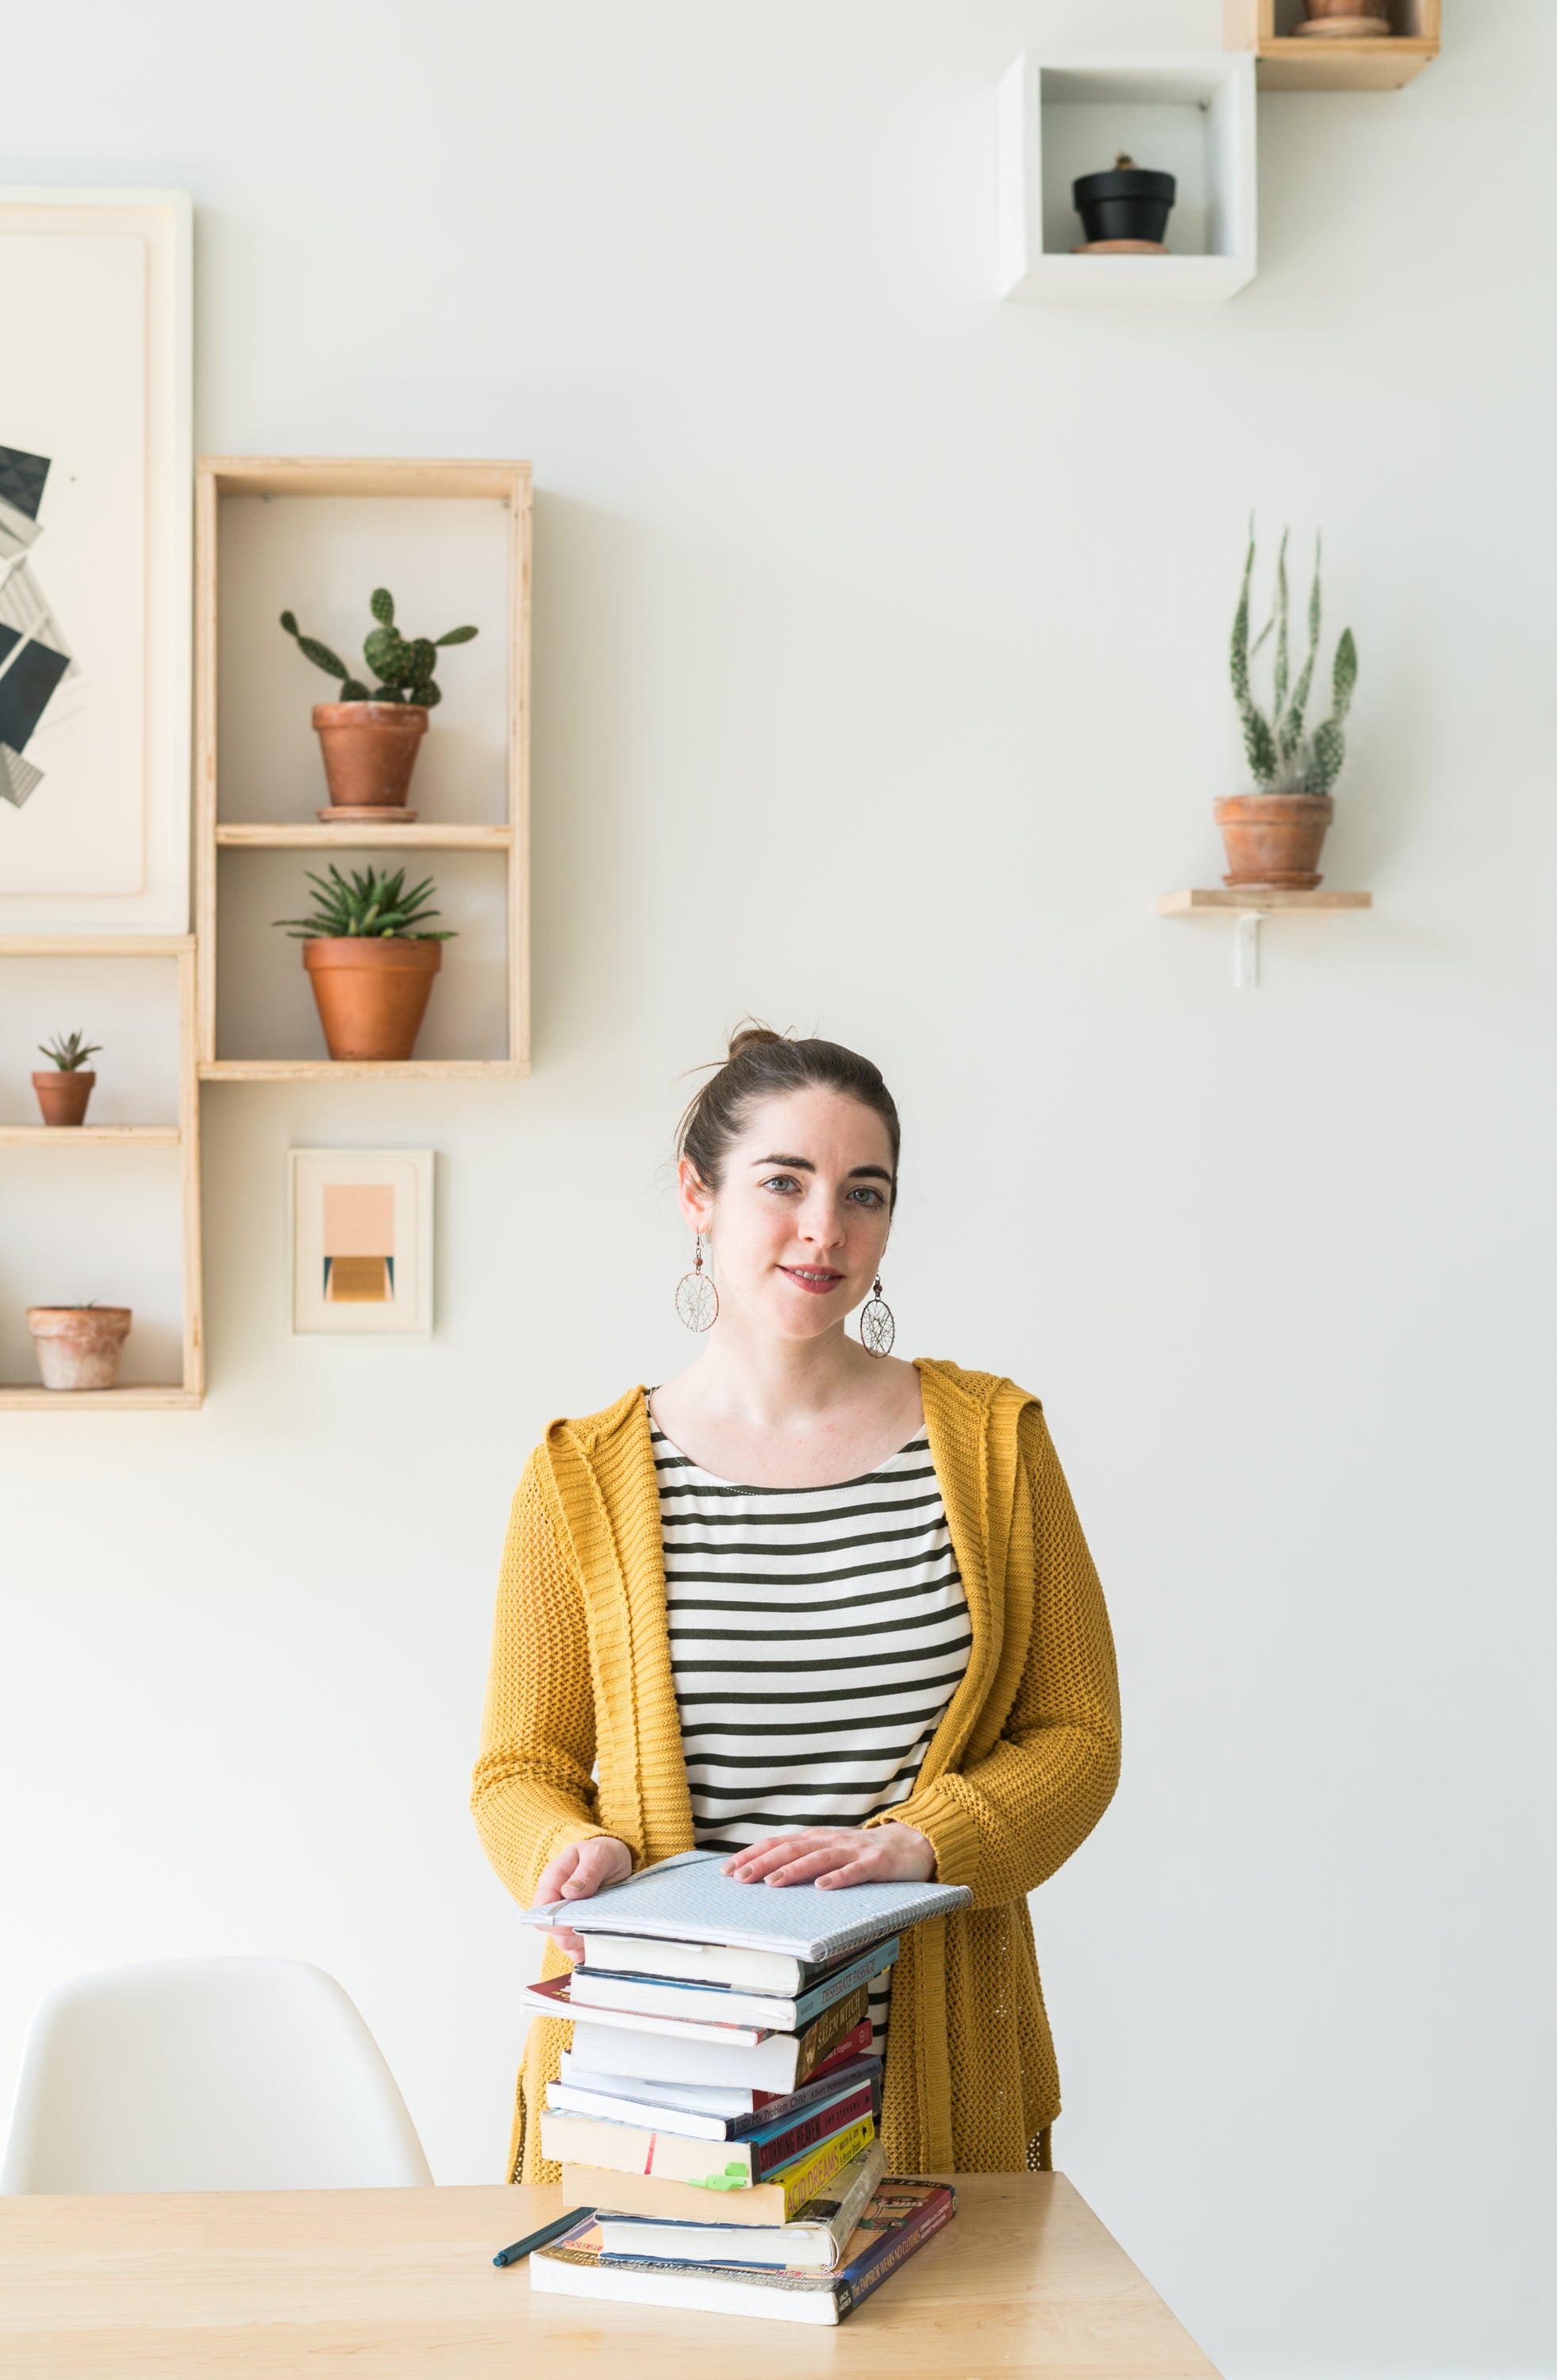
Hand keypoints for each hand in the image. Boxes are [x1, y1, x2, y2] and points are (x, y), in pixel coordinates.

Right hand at [533, 1836, 632, 1959]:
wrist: (613, 1858)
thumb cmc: (602, 1853)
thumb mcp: (599, 1855)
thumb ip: (587, 1872)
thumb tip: (569, 1892)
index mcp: (553, 1879)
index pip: (542, 1910)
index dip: (556, 1921)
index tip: (576, 1923)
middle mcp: (555, 1900)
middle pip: (553, 1931)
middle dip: (572, 1935)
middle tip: (595, 1930)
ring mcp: (565, 1915)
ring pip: (565, 1941)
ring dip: (582, 1942)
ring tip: (601, 1936)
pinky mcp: (577, 1925)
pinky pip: (577, 1946)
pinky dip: (587, 1948)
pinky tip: (599, 1945)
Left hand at [721, 1823, 935, 1890]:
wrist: (914, 1843)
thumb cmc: (865, 1853)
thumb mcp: (831, 1853)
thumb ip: (805, 1861)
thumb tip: (766, 1878)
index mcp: (817, 1839)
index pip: (778, 1843)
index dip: (752, 1854)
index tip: (726, 1870)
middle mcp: (831, 1841)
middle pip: (792, 1849)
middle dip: (763, 1862)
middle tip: (739, 1878)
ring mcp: (855, 1850)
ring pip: (819, 1858)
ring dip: (794, 1870)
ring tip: (772, 1883)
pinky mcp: (877, 1863)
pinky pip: (856, 1871)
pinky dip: (839, 1878)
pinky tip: (824, 1887)